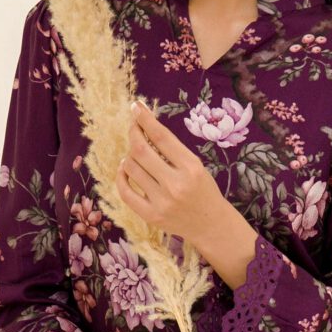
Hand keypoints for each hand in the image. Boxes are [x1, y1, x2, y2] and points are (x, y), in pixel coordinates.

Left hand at [115, 99, 241, 262]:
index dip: (145, 119)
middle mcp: (176, 184)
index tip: (136, 107)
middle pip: (141, 150)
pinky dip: (121, 176)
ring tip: (135, 154)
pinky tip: (125, 169)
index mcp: (191, 167)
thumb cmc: (202, 190)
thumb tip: (143, 126)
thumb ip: (172, 150)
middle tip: (133, 126)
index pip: (161, 136)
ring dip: (128, 155)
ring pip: (130, 168)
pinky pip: (125, 191)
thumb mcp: (195, 165)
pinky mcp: (151, 215)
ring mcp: (162, 202)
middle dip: (133, 133)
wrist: (210, 224)